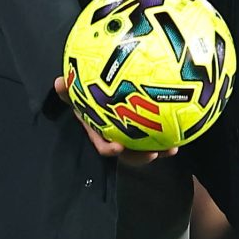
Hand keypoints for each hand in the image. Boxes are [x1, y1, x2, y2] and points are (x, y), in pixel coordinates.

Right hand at [54, 73, 168, 164]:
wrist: (106, 92)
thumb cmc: (91, 95)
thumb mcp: (79, 92)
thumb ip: (69, 90)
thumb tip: (57, 81)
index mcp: (100, 132)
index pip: (103, 144)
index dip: (109, 149)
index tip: (118, 148)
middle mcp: (116, 137)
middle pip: (127, 154)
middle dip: (139, 157)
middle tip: (152, 154)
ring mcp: (132, 136)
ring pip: (144, 148)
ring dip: (159, 150)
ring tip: (171, 149)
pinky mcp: (146, 132)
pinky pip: (157, 138)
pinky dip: (168, 138)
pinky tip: (180, 137)